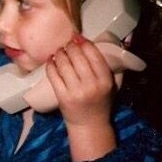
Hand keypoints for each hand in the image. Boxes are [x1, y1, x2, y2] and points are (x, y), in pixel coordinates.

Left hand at [45, 35, 116, 160]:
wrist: (89, 124)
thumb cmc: (100, 102)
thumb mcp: (110, 86)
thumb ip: (105, 68)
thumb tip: (92, 44)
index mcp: (105, 81)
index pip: (94, 55)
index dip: (84, 43)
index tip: (78, 37)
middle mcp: (91, 85)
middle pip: (77, 57)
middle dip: (70, 46)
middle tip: (67, 44)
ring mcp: (75, 91)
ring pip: (64, 64)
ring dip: (60, 54)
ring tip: (59, 51)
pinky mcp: (62, 96)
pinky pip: (53, 75)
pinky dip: (50, 65)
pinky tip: (50, 60)